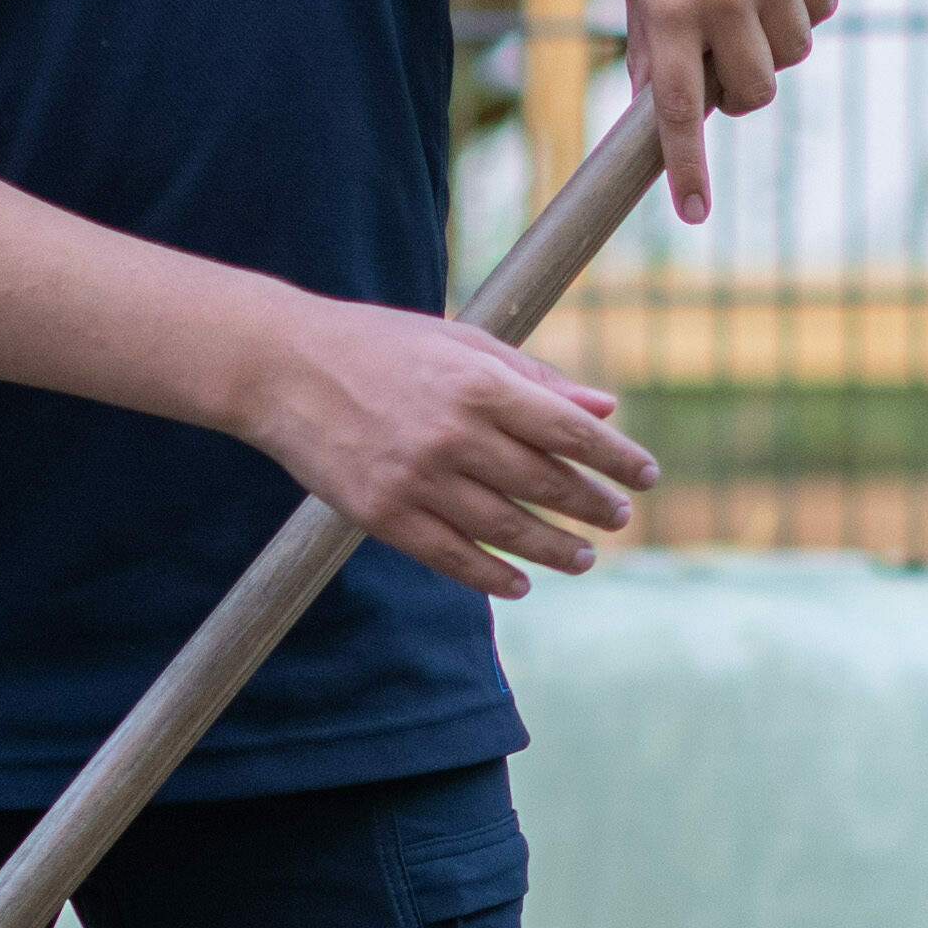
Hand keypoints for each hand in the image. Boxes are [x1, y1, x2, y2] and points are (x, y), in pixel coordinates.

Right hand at [242, 295, 657, 596]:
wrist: (281, 368)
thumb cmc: (379, 346)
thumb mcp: (461, 344)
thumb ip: (535, 377)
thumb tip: (604, 409)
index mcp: (479, 384)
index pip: (570, 431)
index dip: (616, 459)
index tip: (646, 476)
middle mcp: (454, 434)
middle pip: (545, 483)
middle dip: (593, 505)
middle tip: (619, 518)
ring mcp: (417, 479)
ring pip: (506, 528)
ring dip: (554, 549)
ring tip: (583, 558)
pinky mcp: (382, 514)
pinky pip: (451, 557)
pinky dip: (492, 576)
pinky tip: (519, 583)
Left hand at [612, 0, 844, 222]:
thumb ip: (653, 38)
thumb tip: (658, 107)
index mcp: (666, 5)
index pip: (679, 107)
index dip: (688, 164)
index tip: (693, 212)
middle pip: (753, 91)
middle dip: (744, 88)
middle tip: (727, 54)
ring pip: (794, 52)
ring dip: (777, 39)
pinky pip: (824, 5)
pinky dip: (808, 0)